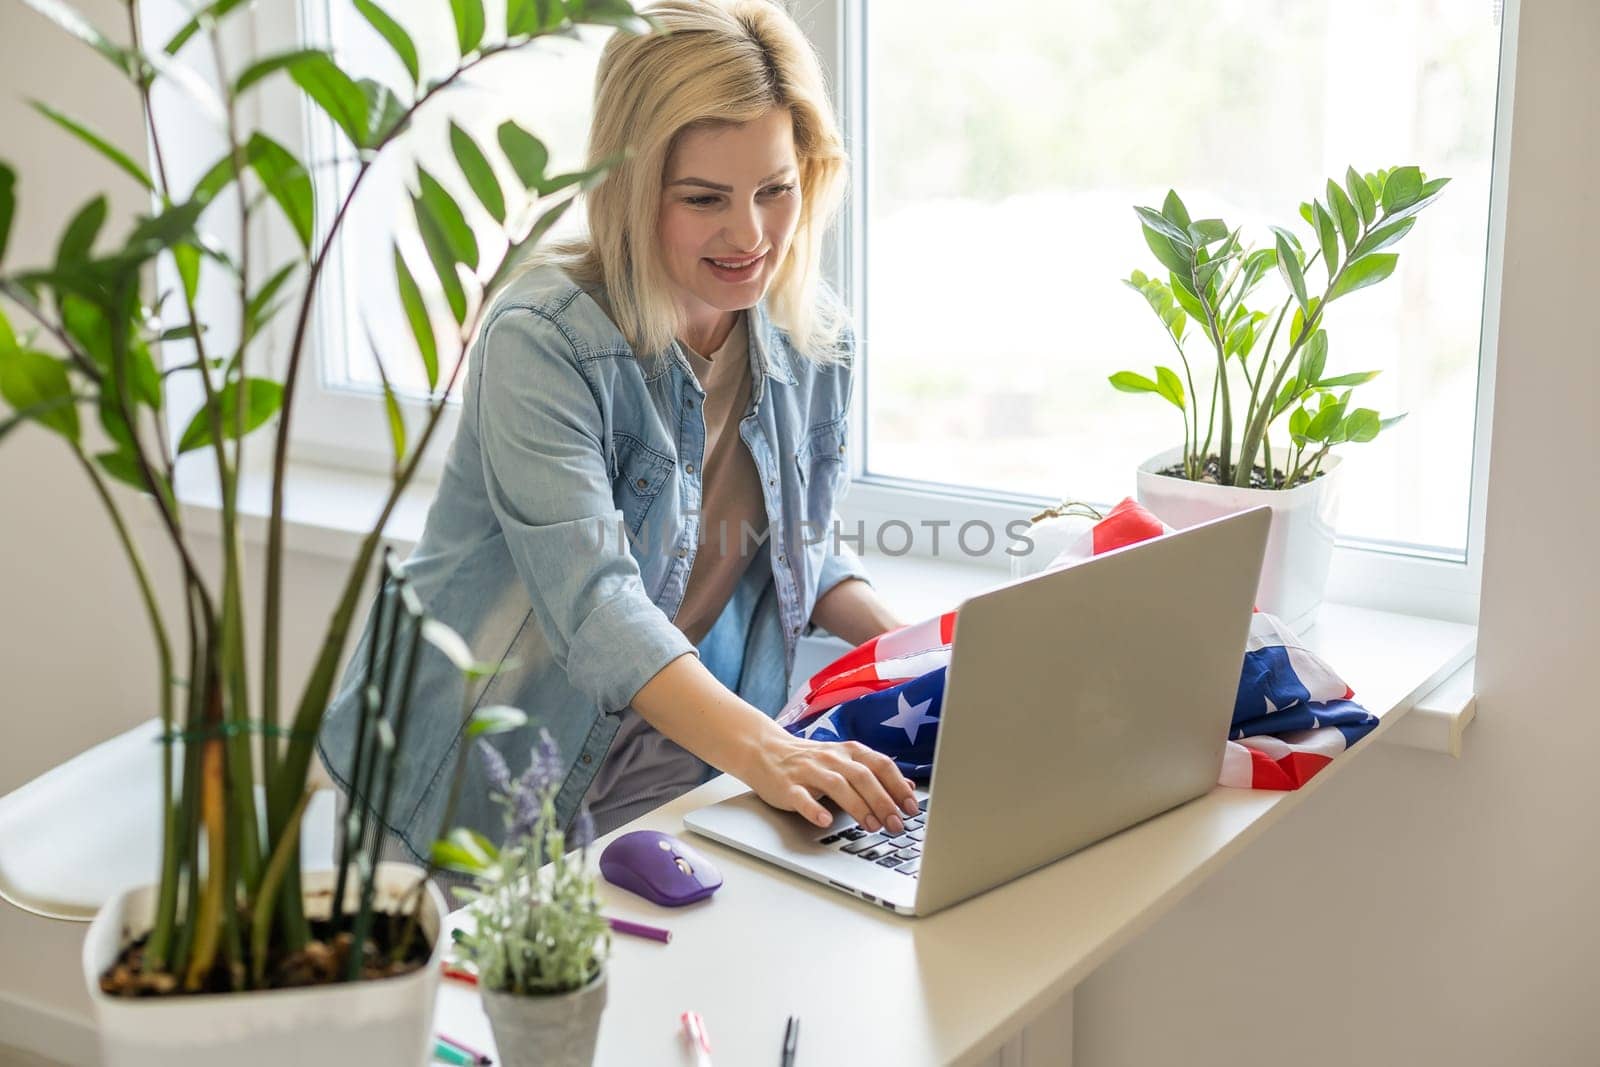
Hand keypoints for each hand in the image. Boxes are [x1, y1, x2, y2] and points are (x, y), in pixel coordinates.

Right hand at [742, 732, 919, 833]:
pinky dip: (814, 809)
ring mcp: (809, 771)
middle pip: (863, 777)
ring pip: (837, 786)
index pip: (880, 765)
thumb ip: (876, 773)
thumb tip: (909, 788)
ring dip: (858, 806)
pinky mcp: (788, 785)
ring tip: (872, 826)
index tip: (911, 808)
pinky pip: (802, 797)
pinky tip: (825, 821)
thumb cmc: (811, 760)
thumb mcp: (846, 761)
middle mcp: (831, 758)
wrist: (766, 750)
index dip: (898, 786)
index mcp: (849, 752)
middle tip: (896, 824)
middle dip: (883, 801)